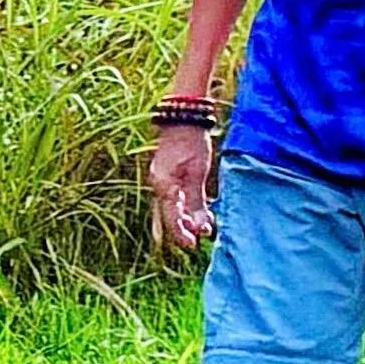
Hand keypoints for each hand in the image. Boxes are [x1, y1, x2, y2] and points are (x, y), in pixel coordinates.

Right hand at [148, 125, 217, 252]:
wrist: (184, 120)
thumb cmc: (192, 144)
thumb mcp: (197, 173)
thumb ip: (197, 200)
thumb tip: (199, 225)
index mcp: (164, 185)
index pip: (171, 216)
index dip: (181, 232)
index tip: (192, 244)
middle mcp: (159, 185)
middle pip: (169, 215)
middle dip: (184, 228)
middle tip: (199, 239)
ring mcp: (162, 181)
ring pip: (173, 208)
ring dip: (188, 218)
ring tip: (205, 226)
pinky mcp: (169, 177)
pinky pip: (176, 198)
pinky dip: (186, 207)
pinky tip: (200, 212)